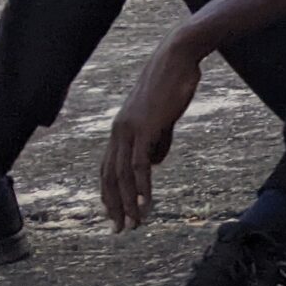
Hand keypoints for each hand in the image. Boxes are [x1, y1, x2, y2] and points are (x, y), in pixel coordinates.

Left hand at [102, 35, 204, 230]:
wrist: (178, 57)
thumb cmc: (174, 82)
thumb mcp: (164, 116)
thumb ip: (157, 140)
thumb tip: (154, 164)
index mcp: (120, 129)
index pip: (108, 169)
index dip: (110, 193)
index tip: (116, 213)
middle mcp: (118, 132)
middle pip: (109, 177)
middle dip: (114, 206)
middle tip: (120, 229)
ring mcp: (129, 130)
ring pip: (121, 176)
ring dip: (127, 203)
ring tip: (134, 223)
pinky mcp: (145, 128)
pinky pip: (139, 165)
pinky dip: (140, 186)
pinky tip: (145, 202)